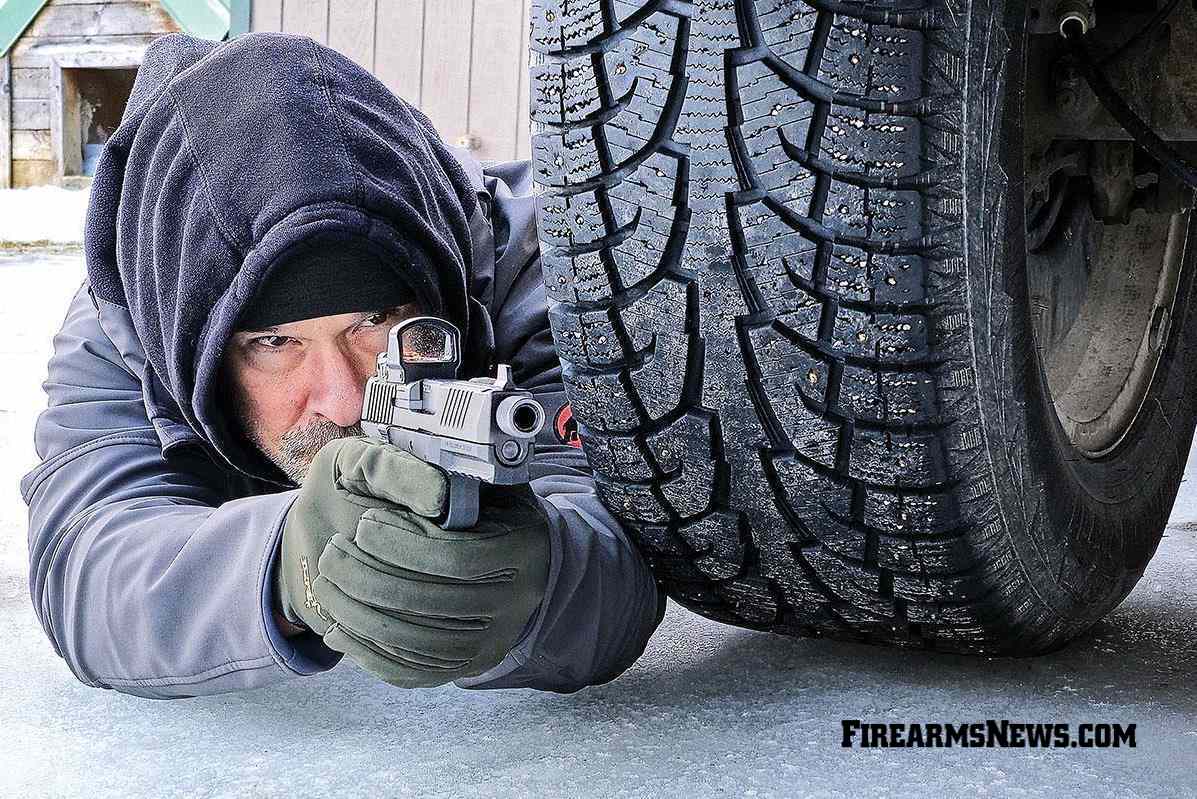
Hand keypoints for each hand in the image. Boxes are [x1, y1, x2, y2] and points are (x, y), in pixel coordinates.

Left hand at [274, 436, 549, 686]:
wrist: (494, 549)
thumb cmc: (467, 499)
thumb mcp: (458, 468)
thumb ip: (436, 472)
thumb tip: (433, 497)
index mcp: (524, 546)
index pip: (456, 556)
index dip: (403, 544)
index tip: (363, 527)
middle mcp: (518, 600)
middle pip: (431, 600)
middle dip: (369, 577)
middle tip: (330, 554)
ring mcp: (493, 641)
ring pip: (417, 641)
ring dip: (359, 615)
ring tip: (326, 585)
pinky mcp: (466, 668)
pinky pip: (413, 672)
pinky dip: (368, 653)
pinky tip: (337, 629)